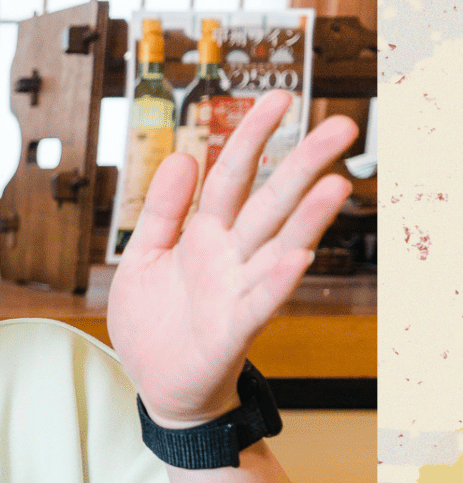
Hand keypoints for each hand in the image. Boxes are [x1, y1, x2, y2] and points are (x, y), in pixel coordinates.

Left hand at [107, 91, 357, 426]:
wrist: (156, 384)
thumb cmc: (154, 321)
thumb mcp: (141, 257)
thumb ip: (161, 210)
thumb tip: (181, 156)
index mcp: (205, 234)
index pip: (233, 176)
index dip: (253, 137)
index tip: (279, 98)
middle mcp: (231, 257)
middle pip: (270, 202)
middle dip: (303, 165)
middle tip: (341, 126)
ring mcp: (237, 291)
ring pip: (279, 246)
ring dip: (307, 218)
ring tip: (335, 185)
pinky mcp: (234, 329)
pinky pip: (261, 302)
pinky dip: (278, 281)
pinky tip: (297, 257)